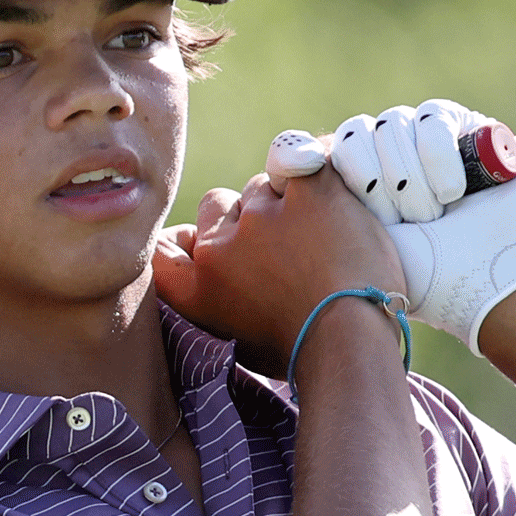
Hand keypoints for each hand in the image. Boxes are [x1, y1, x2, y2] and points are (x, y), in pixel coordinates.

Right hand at [153, 170, 406, 365]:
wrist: (354, 345)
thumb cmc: (304, 353)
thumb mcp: (238, 341)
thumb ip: (215, 303)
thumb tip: (212, 274)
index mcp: (197, 291)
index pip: (161, 249)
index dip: (182, 238)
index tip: (202, 242)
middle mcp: (218, 249)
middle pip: (217, 204)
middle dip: (244, 217)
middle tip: (283, 246)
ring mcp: (261, 216)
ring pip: (262, 187)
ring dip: (285, 203)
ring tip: (322, 238)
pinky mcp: (308, 195)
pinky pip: (304, 162)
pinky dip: (318, 176)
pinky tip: (336, 199)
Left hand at [267, 101, 515, 353]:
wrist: (496, 282)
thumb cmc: (426, 278)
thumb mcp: (355, 248)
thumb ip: (314, 207)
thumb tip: (290, 156)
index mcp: (347, 191)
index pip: (314, 151)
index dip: (322, 167)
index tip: (329, 186)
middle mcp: (382, 160)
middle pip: (350, 136)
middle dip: (375, 185)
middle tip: (402, 224)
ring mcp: (420, 141)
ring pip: (389, 125)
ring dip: (410, 179)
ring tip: (434, 217)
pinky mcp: (461, 127)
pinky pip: (429, 117)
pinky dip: (437, 156)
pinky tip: (455, 192)